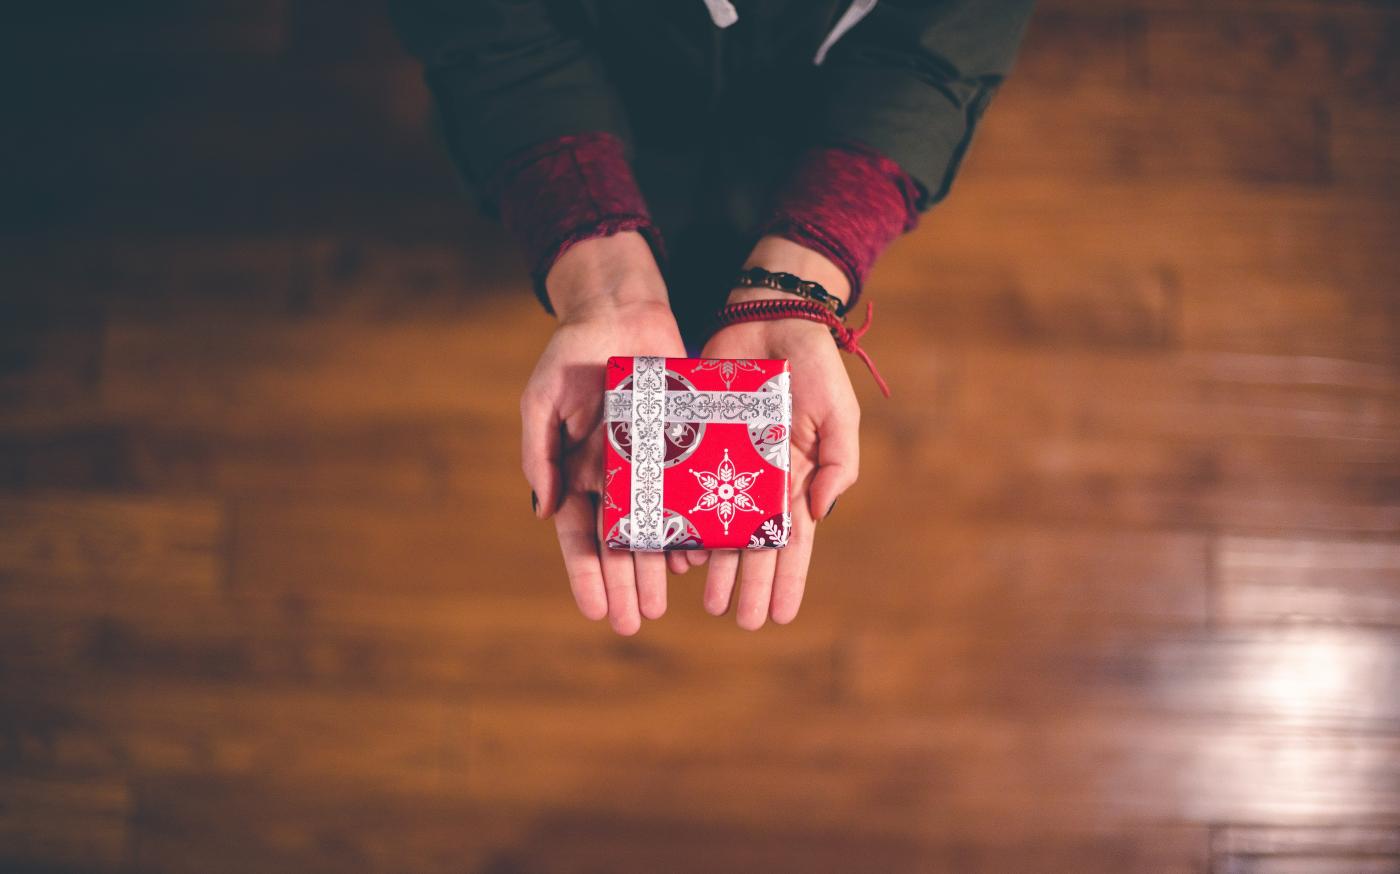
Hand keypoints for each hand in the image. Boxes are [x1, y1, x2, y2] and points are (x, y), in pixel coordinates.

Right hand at [521, 232, 685, 634]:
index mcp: (577, 473)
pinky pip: (689, 495)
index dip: (587, 575)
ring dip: (656, 568)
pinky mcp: (683, 448)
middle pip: (619, 544)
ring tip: (663, 602)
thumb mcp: (544, 398)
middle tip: (636, 622)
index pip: (581, 536)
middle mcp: (615, 478)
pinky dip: (692, 527)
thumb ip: (540, 452)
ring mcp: (651, 466)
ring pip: (655, 528)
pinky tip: (697, 557)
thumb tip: (544, 510)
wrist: (622, 311)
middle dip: (625, 584)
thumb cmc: (574, 353)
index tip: (596, 611)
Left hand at [698, 237, 860, 628]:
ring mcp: (725, 464)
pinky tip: (676, 551)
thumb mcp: (838, 413)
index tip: (782, 616)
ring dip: (714, 565)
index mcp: (796, 479)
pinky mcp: (693, 443)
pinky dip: (681, 520)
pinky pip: (684, 489)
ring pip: (718, 526)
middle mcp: (759, 480)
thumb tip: (819, 513)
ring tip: (706, 600)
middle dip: (748, 584)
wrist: (767, 317)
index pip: (793, 542)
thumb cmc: (811, 365)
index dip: (788, 579)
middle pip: (753, 544)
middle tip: (739, 620)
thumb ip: (838, 462)